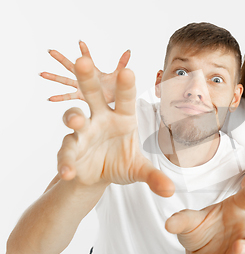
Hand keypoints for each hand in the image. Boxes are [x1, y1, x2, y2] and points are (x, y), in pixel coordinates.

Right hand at [41, 41, 129, 102]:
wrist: (116, 102)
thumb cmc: (117, 87)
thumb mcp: (119, 75)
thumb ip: (122, 63)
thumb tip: (129, 51)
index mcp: (94, 71)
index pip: (88, 59)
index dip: (85, 52)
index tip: (80, 42)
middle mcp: (86, 78)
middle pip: (71, 67)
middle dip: (61, 59)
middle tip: (50, 51)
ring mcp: (82, 88)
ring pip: (66, 81)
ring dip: (54, 77)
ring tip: (42, 73)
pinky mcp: (82, 97)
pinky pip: (69, 97)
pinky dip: (60, 97)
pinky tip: (50, 98)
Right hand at [57, 51, 173, 196]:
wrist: (99, 177)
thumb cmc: (121, 162)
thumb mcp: (139, 170)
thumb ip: (154, 177)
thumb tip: (170, 191)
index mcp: (123, 117)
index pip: (126, 98)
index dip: (126, 85)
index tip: (128, 69)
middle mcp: (100, 118)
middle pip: (93, 94)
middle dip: (88, 78)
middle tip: (82, 61)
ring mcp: (82, 132)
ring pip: (74, 117)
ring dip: (73, 117)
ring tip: (76, 121)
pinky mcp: (69, 150)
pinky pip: (65, 153)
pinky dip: (66, 162)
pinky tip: (69, 173)